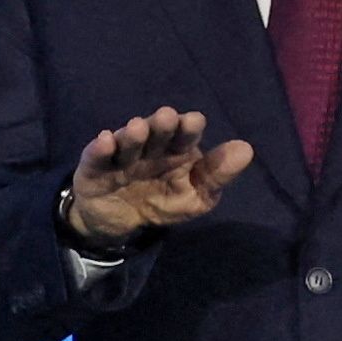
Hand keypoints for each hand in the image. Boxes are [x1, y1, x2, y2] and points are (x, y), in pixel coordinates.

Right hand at [64, 105, 254, 246]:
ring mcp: (121, 156)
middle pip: (156, 133)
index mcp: (176, 150)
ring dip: (132, 135)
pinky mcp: (95, 167)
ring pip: (128, 142)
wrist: (120, 223)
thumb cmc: (162, 201)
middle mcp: (149, 147)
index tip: (194, 121)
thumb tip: (246, 150)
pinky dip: (100, 148)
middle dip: (161, 126)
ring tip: (137, 128)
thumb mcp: (195, 196)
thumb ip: (217, 175)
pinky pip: (97, 156)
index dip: (188, 128)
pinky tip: (105, 141)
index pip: (184, 135)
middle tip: (166, 118)